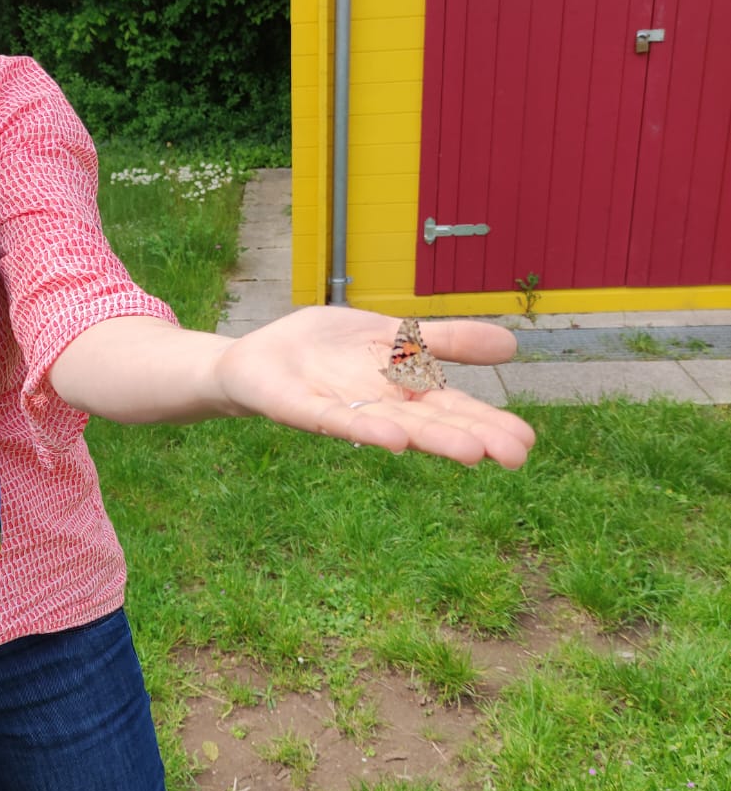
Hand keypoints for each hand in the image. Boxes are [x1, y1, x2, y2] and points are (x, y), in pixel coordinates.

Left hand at [215, 308, 534, 468]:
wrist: (262, 356)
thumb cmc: (330, 350)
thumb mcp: (397, 334)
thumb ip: (448, 341)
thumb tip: (513, 345)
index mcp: (403, 391)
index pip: (454, 408)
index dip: (489, 423)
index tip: (528, 443)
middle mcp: (380, 407)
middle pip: (431, 423)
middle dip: (471, 436)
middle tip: (514, 456)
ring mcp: (343, 409)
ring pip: (391, 426)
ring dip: (429, 439)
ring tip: (470, 451)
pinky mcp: (302, 408)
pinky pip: (335, 421)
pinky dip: (362, 428)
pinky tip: (391, 438)